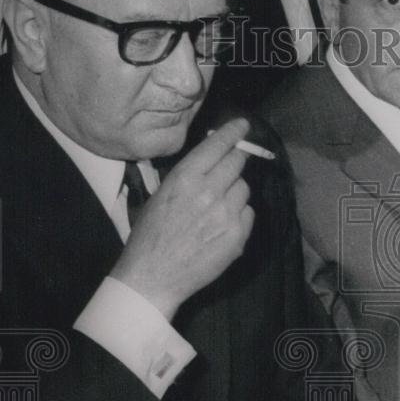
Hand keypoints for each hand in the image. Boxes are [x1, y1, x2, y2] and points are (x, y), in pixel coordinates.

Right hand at [110, 118, 254, 319]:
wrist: (153, 275)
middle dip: (235, 162)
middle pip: (237, 163)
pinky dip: (239, 216)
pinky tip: (221, 227)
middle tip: (230, 167)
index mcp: (185, 178)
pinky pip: (248, 214)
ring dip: (235, 193)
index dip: (233, 132)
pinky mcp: (237, 235)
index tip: (243, 125)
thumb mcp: (161, 195)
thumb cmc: (151, 235)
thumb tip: (212, 160)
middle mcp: (209, 191)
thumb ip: (189, 176)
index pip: (218, 145)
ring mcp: (226, 213)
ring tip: (217, 207)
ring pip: (244, 189)